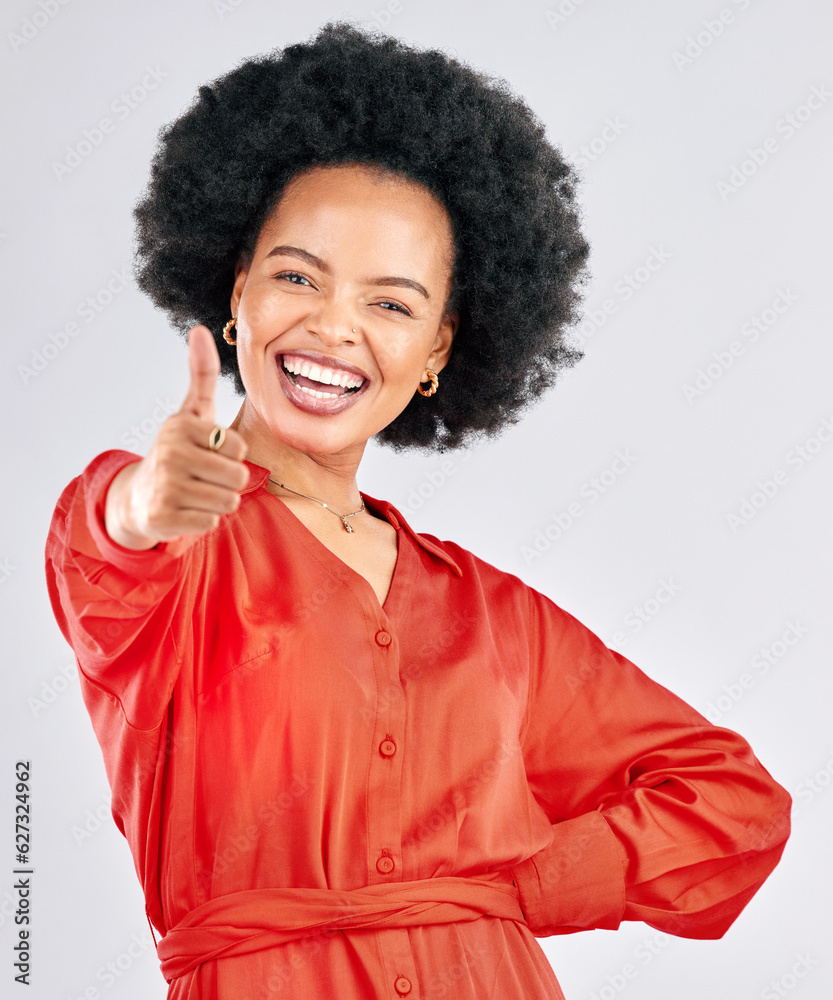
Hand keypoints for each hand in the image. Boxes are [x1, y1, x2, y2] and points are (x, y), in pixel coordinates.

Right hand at [104, 325, 248, 549]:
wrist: (138, 497)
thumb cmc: (178, 450)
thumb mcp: (191, 412)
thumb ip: (201, 374)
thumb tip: (200, 329)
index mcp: (181, 427)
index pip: (238, 447)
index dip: (231, 454)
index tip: (209, 452)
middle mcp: (170, 454)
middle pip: (238, 476)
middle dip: (229, 481)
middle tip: (206, 477)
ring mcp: (165, 487)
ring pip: (228, 502)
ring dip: (219, 501)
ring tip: (197, 492)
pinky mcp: (163, 517)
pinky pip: (212, 522)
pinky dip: (204, 519)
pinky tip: (186, 510)